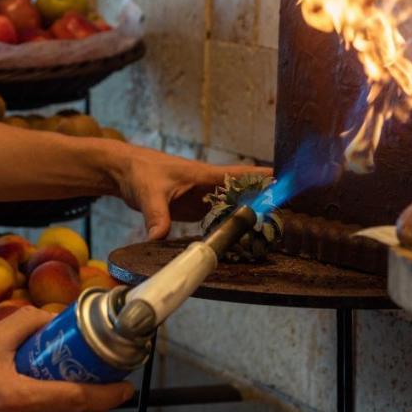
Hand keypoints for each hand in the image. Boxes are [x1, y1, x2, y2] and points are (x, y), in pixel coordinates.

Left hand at [116, 146, 271, 238]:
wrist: (125, 172)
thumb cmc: (140, 172)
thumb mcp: (149, 193)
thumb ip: (156, 215)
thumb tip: (157, 237)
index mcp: (204, 175)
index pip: (240, 174)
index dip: (264, 177)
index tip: (287, 182)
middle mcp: (208, 186)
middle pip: (244, 193)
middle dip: (264, 203)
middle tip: (286, 217)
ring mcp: (204, 198)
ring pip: (234, 207)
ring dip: (250, 217)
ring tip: (272, 232)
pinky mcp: (196, 209)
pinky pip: (219, 218)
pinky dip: (231, 227)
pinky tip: (241, 240)